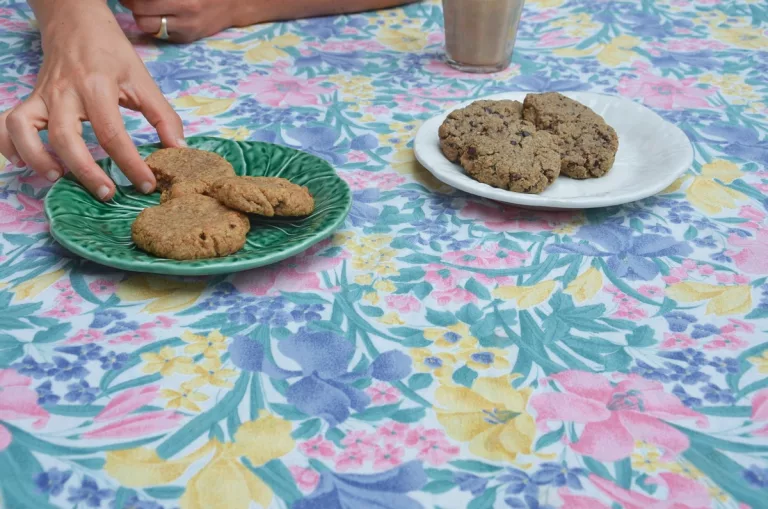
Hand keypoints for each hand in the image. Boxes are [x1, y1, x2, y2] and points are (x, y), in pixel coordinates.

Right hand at [0, 0, 183, 199]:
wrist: (77, 24)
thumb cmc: (112, 55)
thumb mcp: (143, 81)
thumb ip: (163, 117)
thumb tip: (179, 150)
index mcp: (97, 86)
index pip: (112, 132)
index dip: (130, 163)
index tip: (146, 184)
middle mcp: (65, 92)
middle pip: (64, 136)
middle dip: (84, 170)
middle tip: (107, 193)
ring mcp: (42, 96)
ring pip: (25, 128)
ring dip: (37, 158)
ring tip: (58, 178)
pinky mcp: (30, 100)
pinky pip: (8, 124)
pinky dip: (10, 145)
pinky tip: (25, 163)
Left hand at [121, 0, 260, 42]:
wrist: (233, 4)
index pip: (145, 0)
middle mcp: (184, 10)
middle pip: (140, 10)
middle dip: (130, 3)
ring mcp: (185, 27)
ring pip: (146, 25)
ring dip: (139, 15)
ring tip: (144, 8)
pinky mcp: (185, 39)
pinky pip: (159, 34)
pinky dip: (154, 25)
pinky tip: (159, 17)